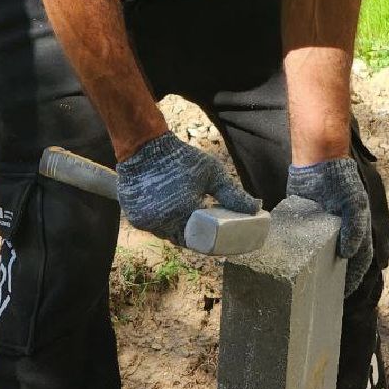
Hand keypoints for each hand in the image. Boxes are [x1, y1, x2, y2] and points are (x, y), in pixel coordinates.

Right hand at [116, 133, 259, 245]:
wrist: (144, 147)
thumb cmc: (181, 158)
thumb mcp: (212, 173)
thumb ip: (232, 194)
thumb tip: (255, 208)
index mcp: (183, 213)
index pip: (201, 241)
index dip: (212, 242)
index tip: (221, 239)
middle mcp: (161, 222)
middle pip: (183, 238)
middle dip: (195, 235)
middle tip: (206, 226)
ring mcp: (145, 222)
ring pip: (166, 233)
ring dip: (178, 228)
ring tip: (188, 216)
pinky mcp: (134, 217)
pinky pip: (152, 226)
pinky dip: (162, 221)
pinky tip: (170, 211)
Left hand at [287, 157, 371, 296]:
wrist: (318, 160)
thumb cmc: (342, 180)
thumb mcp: (355, 203)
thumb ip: (355, 228)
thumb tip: (348, 254)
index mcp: (356, 229)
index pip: (360, 259)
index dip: (354, 277)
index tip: (343, 292)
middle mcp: (340, 231)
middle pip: (340, 260)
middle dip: (334, 277)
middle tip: (322, 292)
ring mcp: (321, 228)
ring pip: (320, 253)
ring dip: (316, 268)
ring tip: (306, 284)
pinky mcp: (303, 222)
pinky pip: (301, 241)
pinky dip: (298, 253)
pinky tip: (291, 264)